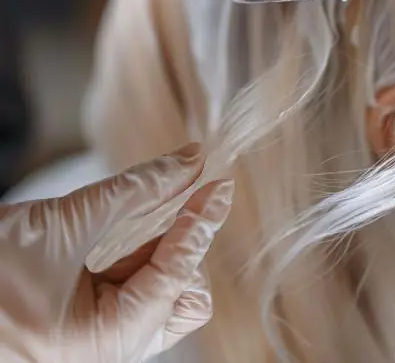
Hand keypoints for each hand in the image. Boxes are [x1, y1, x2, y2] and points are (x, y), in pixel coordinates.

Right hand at [0, 144, 233, 362]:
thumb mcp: (62, 223)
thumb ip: (134, 191)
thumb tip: (187, 162)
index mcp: (103, 342)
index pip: (178, 274)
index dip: (201, 222)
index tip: (221, 182)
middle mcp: (106, 350)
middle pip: (182, 297)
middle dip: (188, 246)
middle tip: (191, 195)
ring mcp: (94, 338)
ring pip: (158, 290)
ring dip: (166, 243)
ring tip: (171, 200)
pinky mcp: (81, 323)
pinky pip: (130, 287)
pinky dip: (141, 251)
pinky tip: (144, 220)